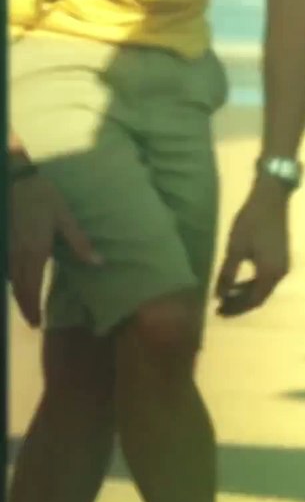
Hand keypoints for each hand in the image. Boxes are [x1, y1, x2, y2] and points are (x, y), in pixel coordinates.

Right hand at [7, 173, 102, 327]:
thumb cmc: (42, 197)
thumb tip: (98, 262)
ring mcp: (7, 248)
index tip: (36, 323)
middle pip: (18, 288)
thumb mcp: (65, 217)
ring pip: (10, 279)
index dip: (32, 307)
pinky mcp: (3, 241)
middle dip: (24, 306)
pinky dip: (12, 279)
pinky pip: (6, 267)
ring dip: (18, 294)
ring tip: (26, 306)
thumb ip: (79, 242)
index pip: (31, 287)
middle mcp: (18, 254)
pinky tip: (17, 282)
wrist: (15, 179)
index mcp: (36, 251)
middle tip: (31, 322)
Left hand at [214, 181, 290, 316]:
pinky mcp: (281, 258)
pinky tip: (239, 281)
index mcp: (270, 273)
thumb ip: (228, 274)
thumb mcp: (235, 249)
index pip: (253, 301)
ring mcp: (283, 266)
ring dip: (245, 294)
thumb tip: (219, 296)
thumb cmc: (251, 222)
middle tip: (219, 307)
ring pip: (264, 288)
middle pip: (260, 297)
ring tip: (226, 296)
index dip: (235, 309)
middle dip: (240, 304)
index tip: (217, 312)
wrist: (271, 200)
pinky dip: (252, 284)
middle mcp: (281, 274)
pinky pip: (267, 279)